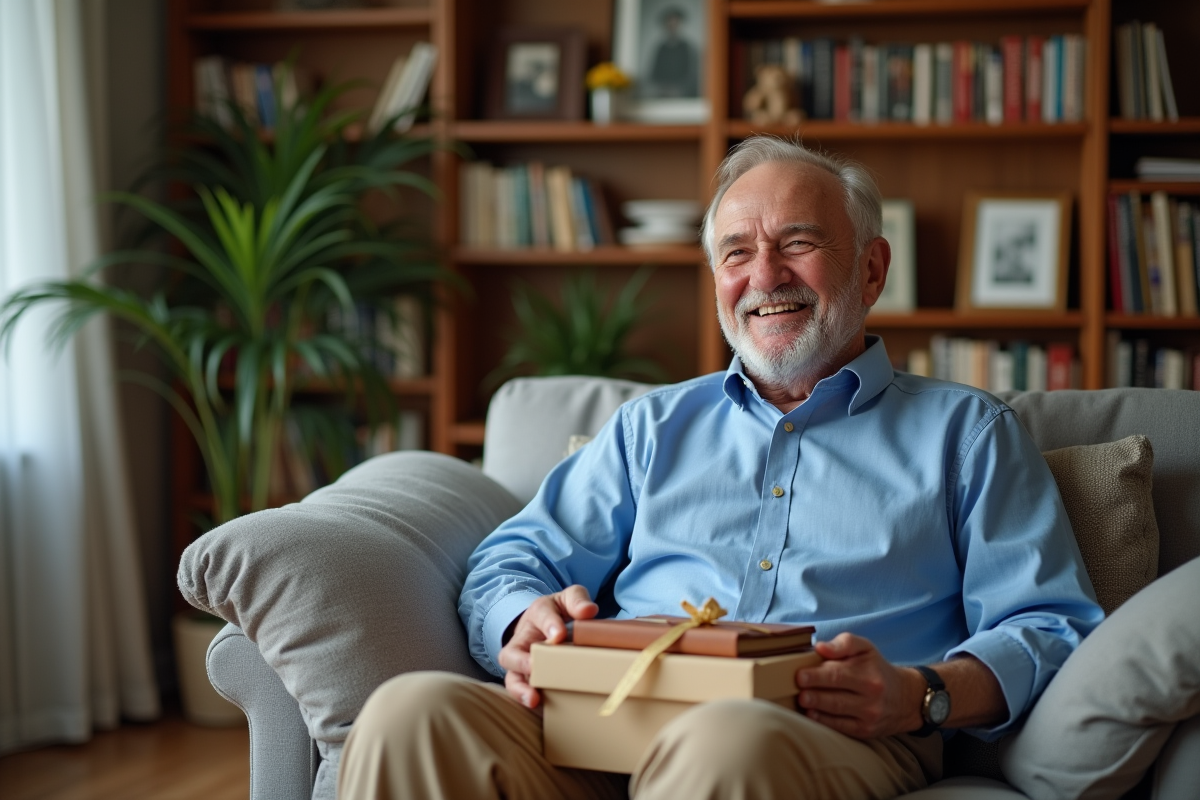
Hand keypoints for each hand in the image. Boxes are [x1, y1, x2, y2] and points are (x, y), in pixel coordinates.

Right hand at [498, 585, 598, 708]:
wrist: (550, 625)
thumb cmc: (560, 613)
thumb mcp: (568, 599)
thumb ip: (577, 600)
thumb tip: (588, 611)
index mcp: (538, 614)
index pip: (541, 615)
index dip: (550, 625)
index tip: (560, 635)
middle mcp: (524, 641)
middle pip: (511, 653)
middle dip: (522, 662)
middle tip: (535, 667)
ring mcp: (522, 664)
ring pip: (512, 678)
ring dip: (520, 689)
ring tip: (533, 699)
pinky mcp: (528, 681)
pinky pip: (522, 692)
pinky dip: (528, 700)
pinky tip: (542, 708)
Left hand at [794, 633, 925, 738]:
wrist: (905, 698)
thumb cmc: (876, 668)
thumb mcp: (865, 648)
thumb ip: (844, 643)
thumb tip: (820, 647)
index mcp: (868, 674)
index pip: (838, 675)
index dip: (817, 676)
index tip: (799, 675)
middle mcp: (870, 697)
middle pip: (837, 697)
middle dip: (815, 695)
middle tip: (798, 692)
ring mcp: (868, 716)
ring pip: (837, 713)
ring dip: (817, 709)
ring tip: (802, 703)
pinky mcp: (865, 731)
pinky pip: (841, 727)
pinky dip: (825, 722)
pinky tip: (812, 715)